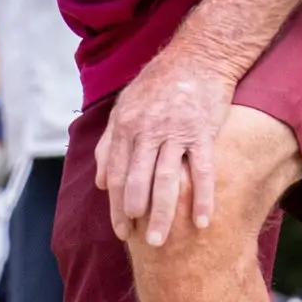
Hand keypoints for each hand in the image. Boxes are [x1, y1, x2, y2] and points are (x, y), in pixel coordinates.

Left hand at [94, 49, 235, 245]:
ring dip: (163, 213)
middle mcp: (147, 131)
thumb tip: (99, 182)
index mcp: (125, 127)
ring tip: (162, 241)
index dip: (117, 206)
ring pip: (166, 180)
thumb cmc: (158, 84)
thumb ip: (109, 144)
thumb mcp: (125, 107)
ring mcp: (175, 132)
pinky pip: (202, 171)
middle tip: (142, 243)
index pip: (115, 175)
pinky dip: (202, 198)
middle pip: (138, 181)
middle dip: (137, 215)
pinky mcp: (202, 132)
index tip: (122, 231)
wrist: (197, 57)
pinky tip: (201, 221)